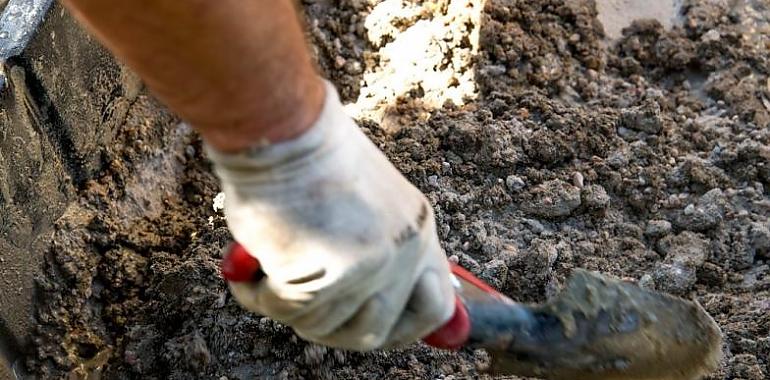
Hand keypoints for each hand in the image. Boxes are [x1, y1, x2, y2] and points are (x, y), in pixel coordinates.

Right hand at [206, 80, 453, 350]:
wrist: (284, 127)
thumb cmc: (310, 154)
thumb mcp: (364, 201)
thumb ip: (374, 247)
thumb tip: (360, 299)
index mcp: (417, 229)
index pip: (435, 307)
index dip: (405, 325)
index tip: (374, 324)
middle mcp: (404, 252)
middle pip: (374, 333)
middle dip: (331, 328)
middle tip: (298, 305)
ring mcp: (370, 268)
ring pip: (321, 326)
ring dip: (287, 305)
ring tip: (267, 266)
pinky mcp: (326, 277)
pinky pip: (285, 311)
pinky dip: (258, 295)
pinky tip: (248, 268)